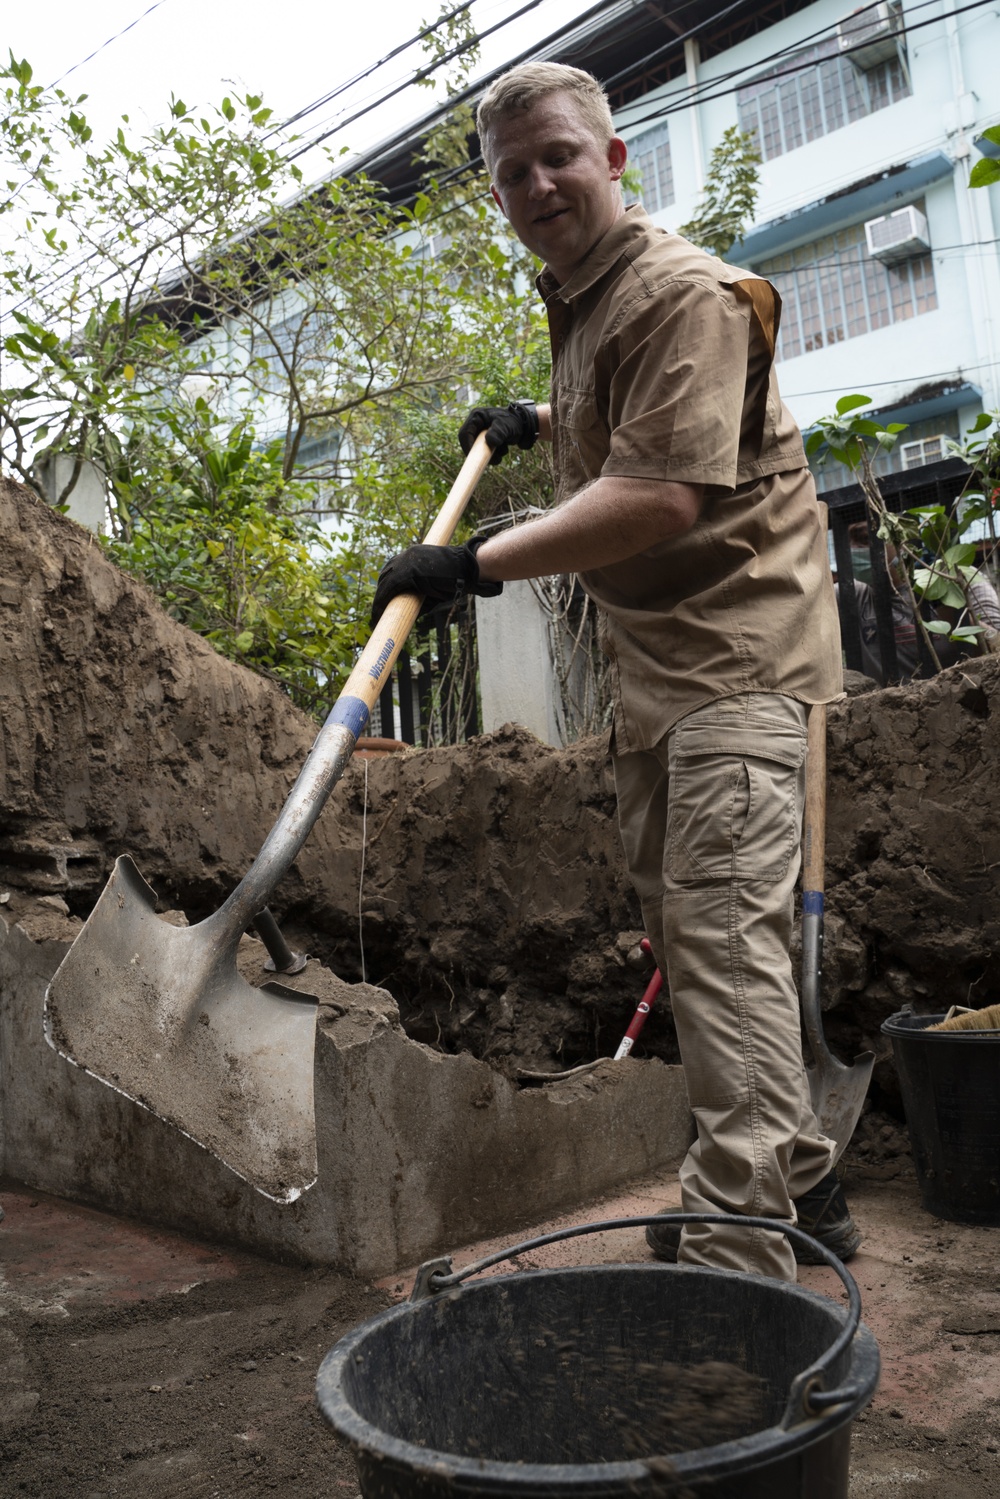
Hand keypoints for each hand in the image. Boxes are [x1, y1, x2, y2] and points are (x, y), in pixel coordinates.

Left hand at [369, 541, 502, 627]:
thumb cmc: (455, 578)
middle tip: (378, 611)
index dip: (385, 586)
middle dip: (380, 594)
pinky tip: (379, 612)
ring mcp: (406, 562)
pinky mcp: (408, 572)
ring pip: (385, 582)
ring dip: (379, 600)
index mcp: (412, 555)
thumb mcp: (433, 586)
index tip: (383, 599)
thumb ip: (419, 596)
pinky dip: (381, 601)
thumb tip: (409, 614)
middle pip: (385, 576)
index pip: (391, 570)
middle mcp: (406, 556)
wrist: (467, 568)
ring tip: (376, 615)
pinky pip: (389, 588)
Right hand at [458, 400, 537, 465]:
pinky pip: (485, 452)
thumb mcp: (506, 425)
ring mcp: (481, 433)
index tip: (474, 457)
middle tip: (491, 460)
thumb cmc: (514, 421)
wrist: (525, 425)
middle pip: (470, 443)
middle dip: (480, 453)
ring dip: (490, 455)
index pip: (464, 433)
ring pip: (478, 449)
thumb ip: (498, 432)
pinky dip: (494, 455)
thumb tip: (489, 441)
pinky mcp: (486, 441)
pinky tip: (504, 449)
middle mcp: (476, 424)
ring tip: (503, 451)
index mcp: (477, 416)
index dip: (466, 446)